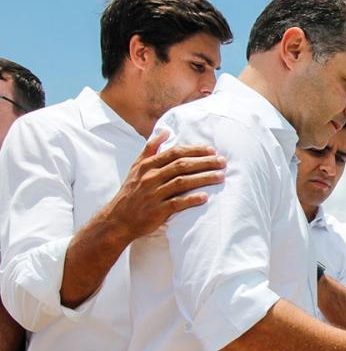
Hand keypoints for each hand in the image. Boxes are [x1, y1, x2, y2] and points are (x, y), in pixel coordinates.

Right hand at [103, 130, 225, 240]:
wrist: (118, 219)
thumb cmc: (131, 191)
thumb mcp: (136, 167)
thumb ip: (150, 149)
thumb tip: (165, 131)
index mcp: (147, 165)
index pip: (175, 153)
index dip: (195, 150)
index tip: (212, 150)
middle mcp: (150, 177)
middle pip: (181, 165)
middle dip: (204, 162)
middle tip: (223, 161)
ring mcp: (153, 194)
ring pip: (182, 182)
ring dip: (203, 178)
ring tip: (221, 176)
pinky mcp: (157, 211)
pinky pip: (177, 203)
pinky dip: (191, 199)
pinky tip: (205, 197)